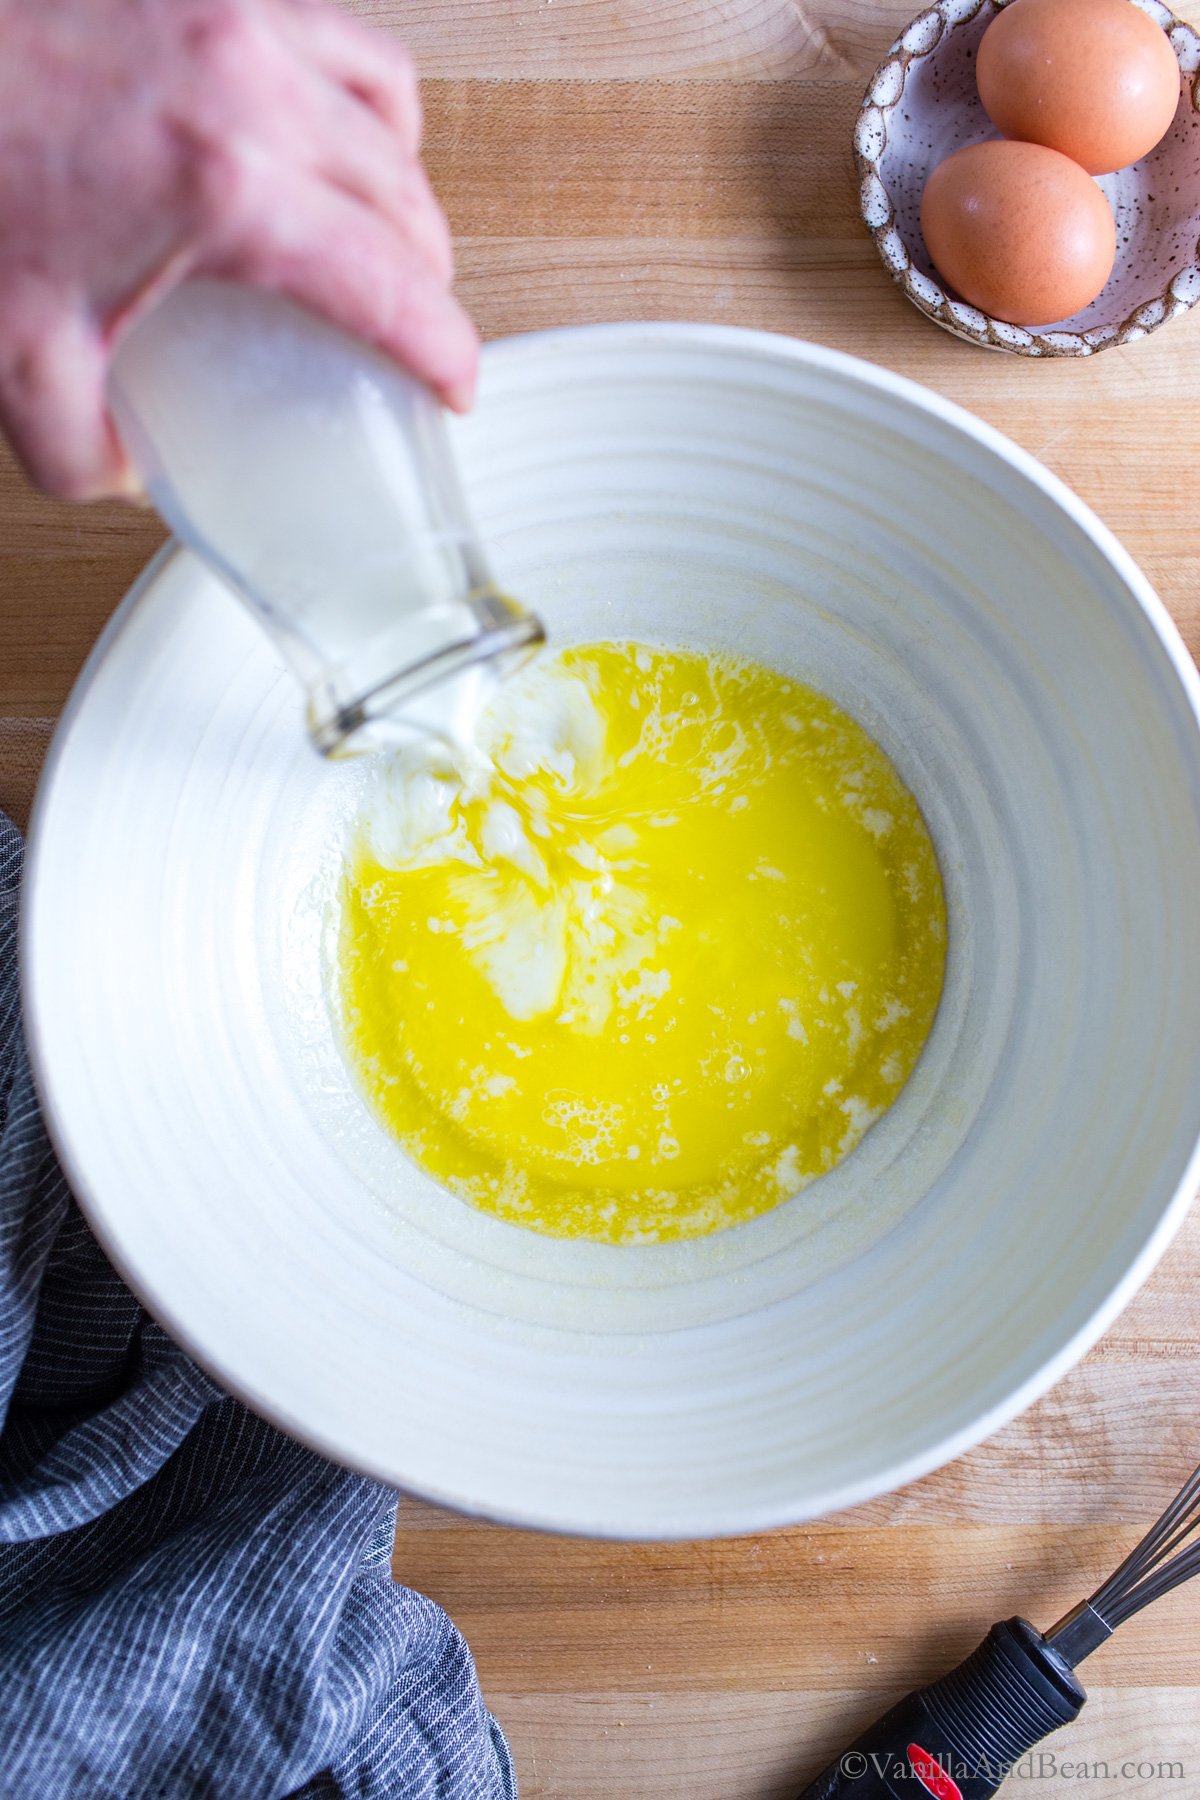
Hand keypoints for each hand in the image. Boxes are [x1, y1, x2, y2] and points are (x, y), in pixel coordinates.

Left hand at [0, 0, 476, 499]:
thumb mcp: (13, 353)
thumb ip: (81, 444)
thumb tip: (127, 471)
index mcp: (225, 189)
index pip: (390, 284)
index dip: (444, 349)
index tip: (453, 386)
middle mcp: (249, 86)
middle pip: (405, 194)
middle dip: (427, 276)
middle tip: (410, 326)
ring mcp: (233, 17)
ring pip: (386, 104)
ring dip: (403, 182)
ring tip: (386, 232)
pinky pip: (331, 32)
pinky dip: (353, 96)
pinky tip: (324, 135)